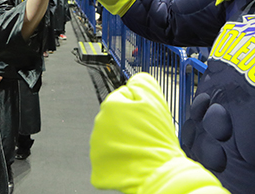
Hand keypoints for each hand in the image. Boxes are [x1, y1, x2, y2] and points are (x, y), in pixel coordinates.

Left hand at [90, 73, 225, 192]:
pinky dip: (118, 157)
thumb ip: (141, 83)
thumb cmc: (157, 138)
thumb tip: (133, 81)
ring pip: (111, 136)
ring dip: (122, 139)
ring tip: (139, 147)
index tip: (146, 117)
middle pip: (115, 117)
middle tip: (144, 133)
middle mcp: (99, 124)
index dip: (138, 106)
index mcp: (110, 105)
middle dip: (127, 122)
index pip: (123, 98)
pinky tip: (131, 158)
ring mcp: (96, 146)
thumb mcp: (156, 100)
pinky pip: (108, 156)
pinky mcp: (98, 165)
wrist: (158, 172)